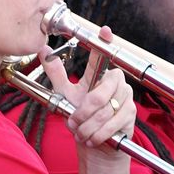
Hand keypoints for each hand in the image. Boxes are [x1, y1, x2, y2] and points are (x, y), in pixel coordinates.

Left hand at [40, 28, 135, 156]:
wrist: (97, 143)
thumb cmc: (82, 116)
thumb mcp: (65, 94)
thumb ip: (56, 74)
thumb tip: (42, 51)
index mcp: (101, 73)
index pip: (104, 55)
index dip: (105, 42)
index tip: (104, 30)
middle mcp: (117, 82)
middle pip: (98, 96)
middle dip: (82, 114)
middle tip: (74, 122)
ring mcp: (126, 97)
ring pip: (103, 113)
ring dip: (88, 127)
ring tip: (81, 133)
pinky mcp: (130, 113)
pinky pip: (111, 124)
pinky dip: (97, 134)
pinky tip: (92, 138)